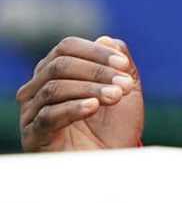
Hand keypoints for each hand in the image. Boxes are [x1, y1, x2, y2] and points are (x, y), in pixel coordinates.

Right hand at [17, 36, 144, 150]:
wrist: (112, 162)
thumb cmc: (116, 125)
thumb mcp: (127, 89)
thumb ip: (121, 63)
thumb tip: (106, 39)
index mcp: (57, 71)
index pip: (67, 48)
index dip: (96, 52)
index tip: (123, 65)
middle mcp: (38, 88)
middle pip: (59, 65)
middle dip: (97, 72)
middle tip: (125, 86)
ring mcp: (32, 112)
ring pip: (54, 88)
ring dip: (91, 89)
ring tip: (116, 97)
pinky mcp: (34, 136)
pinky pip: (48, 116)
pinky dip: (74, 108)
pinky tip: (94, 107)